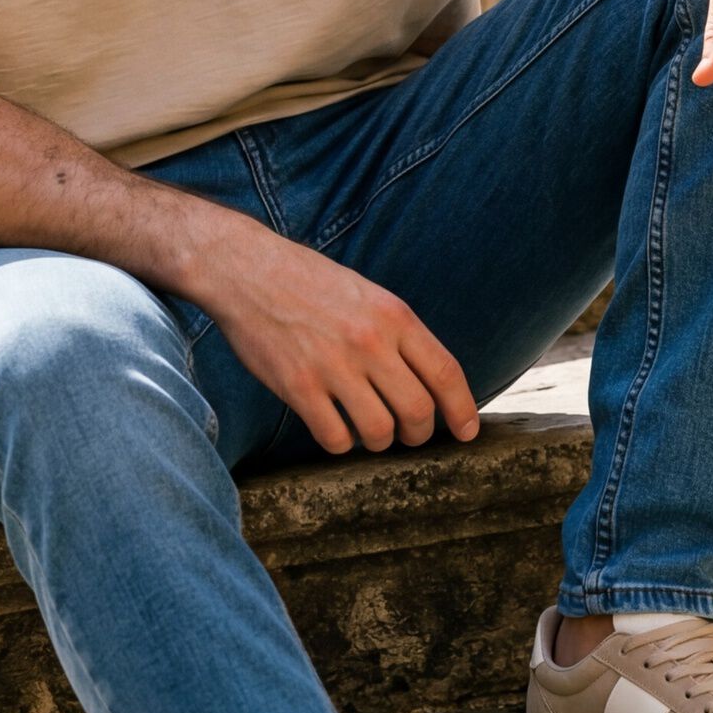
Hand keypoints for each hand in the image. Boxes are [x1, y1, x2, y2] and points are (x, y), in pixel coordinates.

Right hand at [184, 208, 478, 455]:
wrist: (246, 269)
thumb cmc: (308, 282)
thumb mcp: (367, 294)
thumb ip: (398, 333)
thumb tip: (429, 381)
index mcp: (393, 315)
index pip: (446, 373)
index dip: (463, 411)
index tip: (467, 432)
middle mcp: (369, 341)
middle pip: (418, 411)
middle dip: (420, 434)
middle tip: (411, 436)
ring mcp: (332, 365)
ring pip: (380, 432)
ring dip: (380, 441)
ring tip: (370, 431)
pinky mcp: (297, 386)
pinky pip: (335, 437)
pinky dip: (341, 443)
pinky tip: (335, 428)